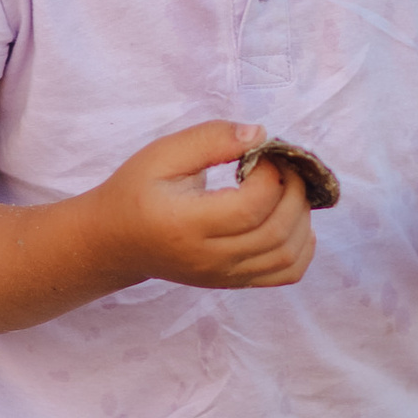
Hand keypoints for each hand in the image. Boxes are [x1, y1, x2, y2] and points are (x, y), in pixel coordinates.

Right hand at [91, 121, 318, 293]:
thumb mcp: (162, 154)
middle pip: (276, 232)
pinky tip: (292, 220)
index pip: (251, 207)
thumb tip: (260, 135)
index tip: (260, 153)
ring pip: (288, 256)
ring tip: (288, 188)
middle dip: (293, 191)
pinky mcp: (233, 282)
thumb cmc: (136, 192)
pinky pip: (285, 274)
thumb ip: (210, 139)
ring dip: (302, 217)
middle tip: (283, 165)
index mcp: (186, 224)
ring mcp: (224, 276)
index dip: (270, 174)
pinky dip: (302, 247)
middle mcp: (208, 258)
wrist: (115, 241)